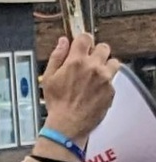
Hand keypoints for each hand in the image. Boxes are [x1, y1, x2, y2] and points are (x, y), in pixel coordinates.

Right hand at [38, 32, 120, 148]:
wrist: (68, 124)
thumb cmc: (57, 103)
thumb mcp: (49, 77)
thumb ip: (56, 56)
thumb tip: (62, 42)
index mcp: (76, 61)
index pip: (85, 38)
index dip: (82, 39)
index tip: (81, 44)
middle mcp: (93, 67)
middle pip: (103, 47)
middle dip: (96, 51)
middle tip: (89, 60)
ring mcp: (105, 79)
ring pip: (113, 62)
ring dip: (105, 64)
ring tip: (96, 73)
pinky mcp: (111, 90)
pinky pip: (113, 79)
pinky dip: (106, 81)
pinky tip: (95, 88)